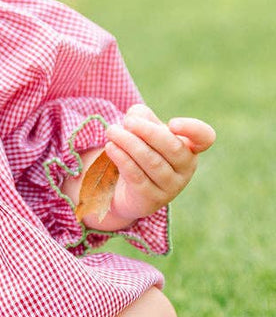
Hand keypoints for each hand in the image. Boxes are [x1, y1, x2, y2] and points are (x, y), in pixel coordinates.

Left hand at [101, 103, 215, 227]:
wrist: (126, 188)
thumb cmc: (140, 150)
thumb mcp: (142, 129)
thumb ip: (141, 117)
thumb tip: (135, 118)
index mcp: (189, 147)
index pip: (204, 138)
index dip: (192, 129)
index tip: (172, 123)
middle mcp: (186, 168)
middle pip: (173, 147)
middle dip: (148, 132)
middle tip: (128, 122)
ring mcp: (171, 186)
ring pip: (153, 162)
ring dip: (130, 143)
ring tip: (112, 131)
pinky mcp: (152, 199)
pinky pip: (137, 176)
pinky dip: (123, 159)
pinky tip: (111, 147)